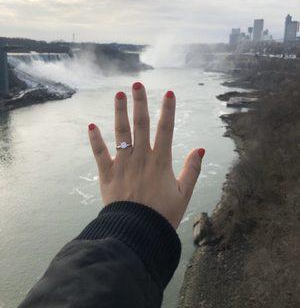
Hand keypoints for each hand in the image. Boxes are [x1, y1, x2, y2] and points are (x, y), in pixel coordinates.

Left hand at [88, 82, 204, 228]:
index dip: (168, 110)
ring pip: (121, 133)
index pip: (166, 129)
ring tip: (118, 95)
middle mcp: (141, 157)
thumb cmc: (162, 215)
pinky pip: (100, 154)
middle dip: (139, 102)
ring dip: (119, 113)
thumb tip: (201, 149)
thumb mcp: (183, 194)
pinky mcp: (108, 174)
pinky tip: (91, 125)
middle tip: (137, 84)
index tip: (169, 93)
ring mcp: (123, 164)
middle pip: (140, 124)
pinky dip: (95, 140)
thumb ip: (192, 170)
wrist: (137, 232)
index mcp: (160, 161)